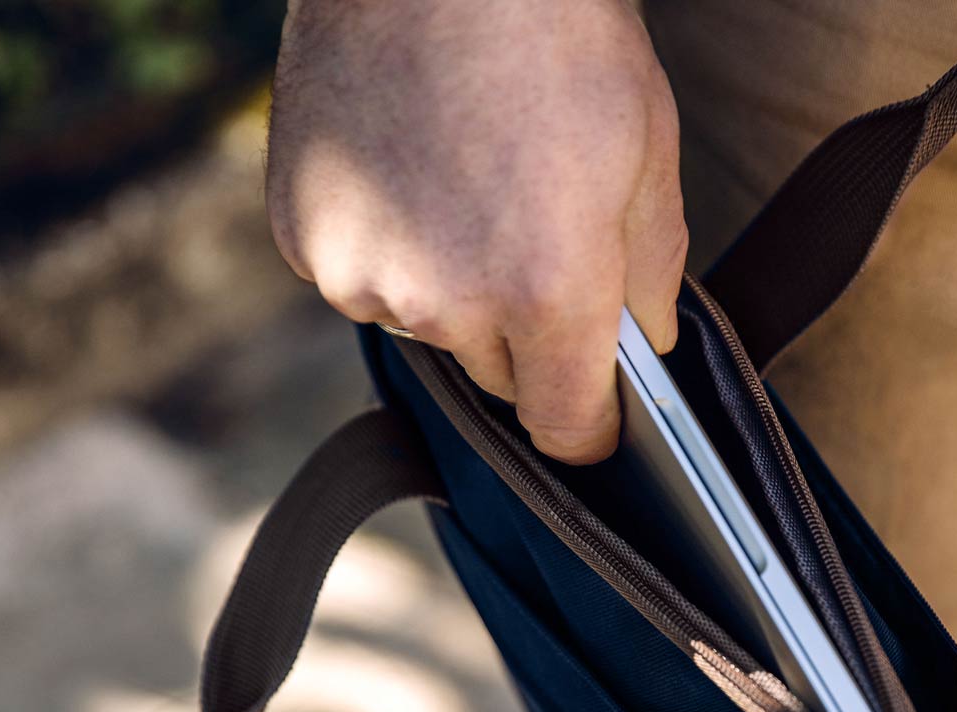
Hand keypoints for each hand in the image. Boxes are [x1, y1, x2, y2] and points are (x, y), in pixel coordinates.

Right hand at [267, 0, 687, 463]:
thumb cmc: (554, 33)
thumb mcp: (649, 158)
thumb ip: (650, 284)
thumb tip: (641, 353)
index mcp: (546, 291)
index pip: (565, 428)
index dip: (589, 425)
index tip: (595, 412)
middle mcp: (448, 303)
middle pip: (501, 379)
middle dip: (527, 336)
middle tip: (534, 241)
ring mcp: (365, 274)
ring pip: (430, 330)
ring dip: (454, 292)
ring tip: (467, 189)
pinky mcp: (306, 239)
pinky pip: (364, 283)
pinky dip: (389, 251)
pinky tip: (409, 176)